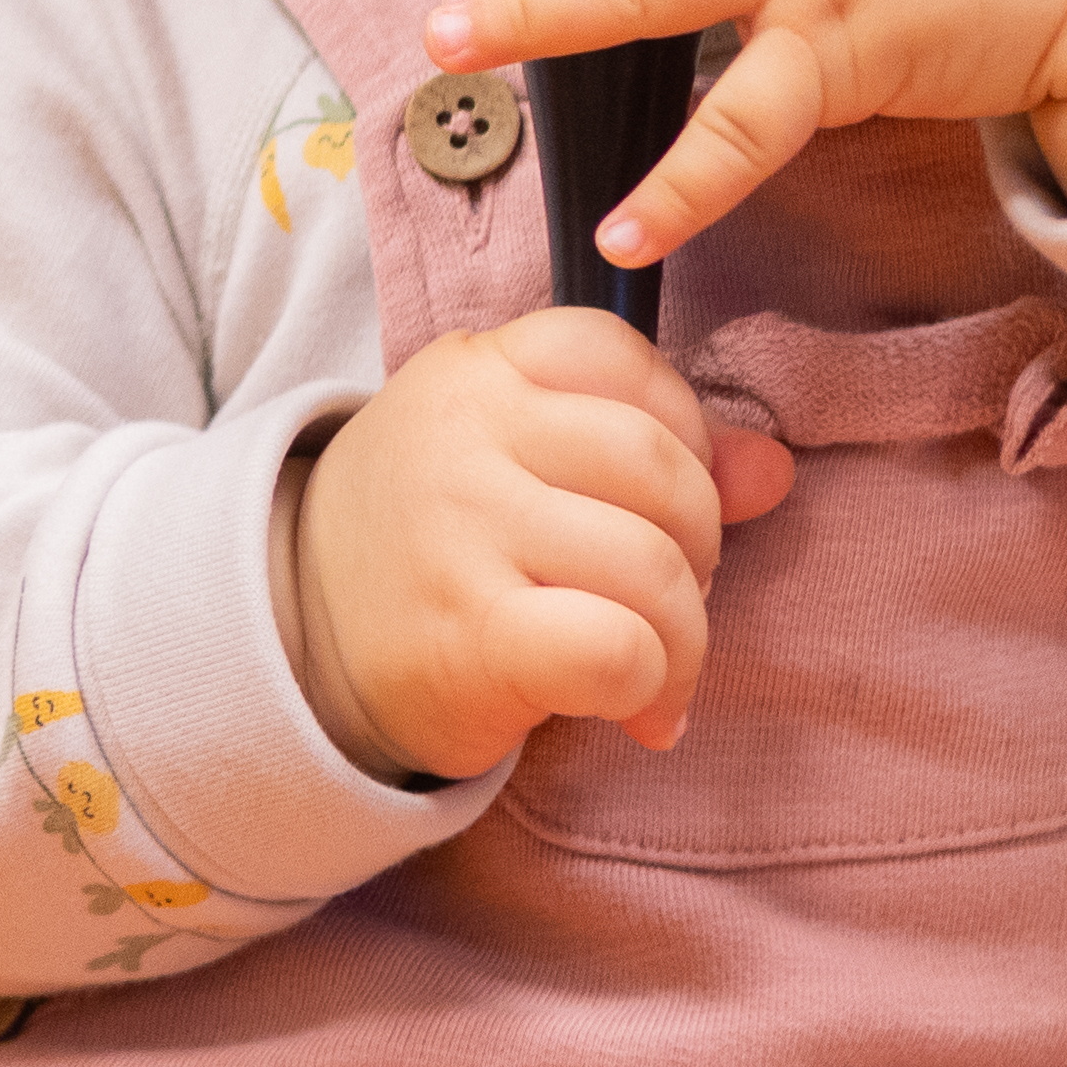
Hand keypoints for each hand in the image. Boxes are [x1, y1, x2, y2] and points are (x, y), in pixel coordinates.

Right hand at [281, 307, 792, 776]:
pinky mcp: (468, 635)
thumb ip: (645, 448)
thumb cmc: (428, 545)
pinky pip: (617, 647)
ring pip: (653, 566)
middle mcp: (464, 434)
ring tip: (658, 672)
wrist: (293, 644)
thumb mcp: (515, 463)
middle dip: (700, 549)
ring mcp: (460, 530)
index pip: (618, 356)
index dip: (680, 431)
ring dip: (687, 639)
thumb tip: (773, 469)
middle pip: (661, 470)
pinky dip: (650, 686)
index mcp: (475, 371)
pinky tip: (633, 710)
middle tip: (667, 602)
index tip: (657, 501)